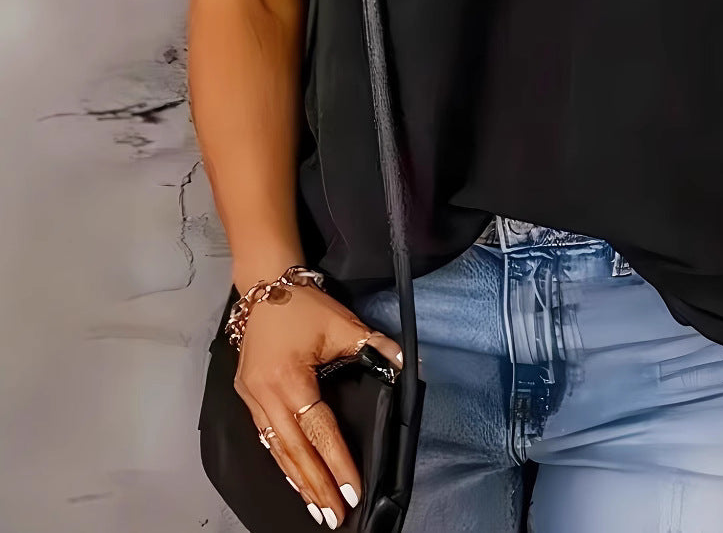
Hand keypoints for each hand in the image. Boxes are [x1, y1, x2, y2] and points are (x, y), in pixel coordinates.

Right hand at [233, 282, 402, 528]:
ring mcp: (251, 398)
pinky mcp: (246, 396)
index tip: (352, 491)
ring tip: (316, 509)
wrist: (265, 284)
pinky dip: (283, 461)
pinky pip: (266, 438)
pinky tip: (295, 479)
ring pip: (277, 450)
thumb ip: (375, 347)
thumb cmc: (304, 305)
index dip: (337, 461)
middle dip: (316, 486)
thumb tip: (405, 366)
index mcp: (289, 379)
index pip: (319, 430)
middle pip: (294, 451)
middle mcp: (265, 395)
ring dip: (297, 481)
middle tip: (335, 517)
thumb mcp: (343, 323)